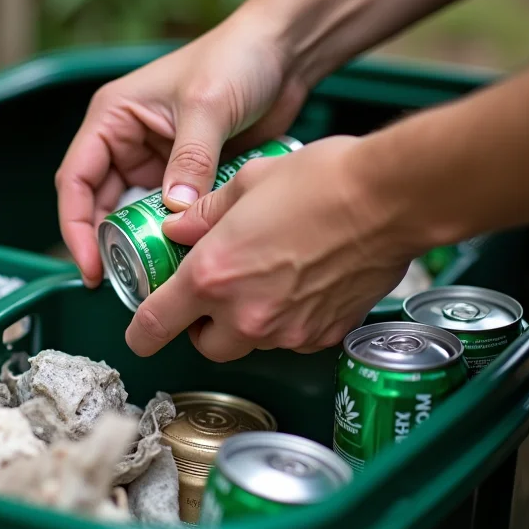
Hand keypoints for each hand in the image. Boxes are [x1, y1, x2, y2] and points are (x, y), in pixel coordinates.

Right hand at [55, 5, 307, 285]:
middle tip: (126, 282)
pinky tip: (186, 257)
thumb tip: (174, 213)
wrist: (283, 53)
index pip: (76, 179)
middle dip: (110, 243)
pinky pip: (171, 214)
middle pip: (102, 204)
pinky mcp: (188, 175)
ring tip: (156, 276)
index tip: (92, 266)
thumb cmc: (236, 59)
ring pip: (136, 214)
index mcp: (113, 118)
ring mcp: (158, 161)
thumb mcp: (207, 106)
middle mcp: (127, 141)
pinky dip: (175, 235)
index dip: (76, 226)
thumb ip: (190, 160)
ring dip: (143, 243)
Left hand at [125, 136, 411, 359]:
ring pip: (249, 344)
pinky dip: (284, 322)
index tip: (140, 331)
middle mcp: (245, 313)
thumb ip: (203, 214)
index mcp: (213, 275)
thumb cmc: (319, 182)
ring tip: (263, 279)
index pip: (155, 325)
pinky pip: (290, 339)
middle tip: (212, 293)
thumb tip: (178, 227)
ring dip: (244, 323)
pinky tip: (298, 286)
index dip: (140, 333)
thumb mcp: (247, 183)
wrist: (389, 200)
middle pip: (204, 345)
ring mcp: (287, 331)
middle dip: (201, 325)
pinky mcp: (323, 335)